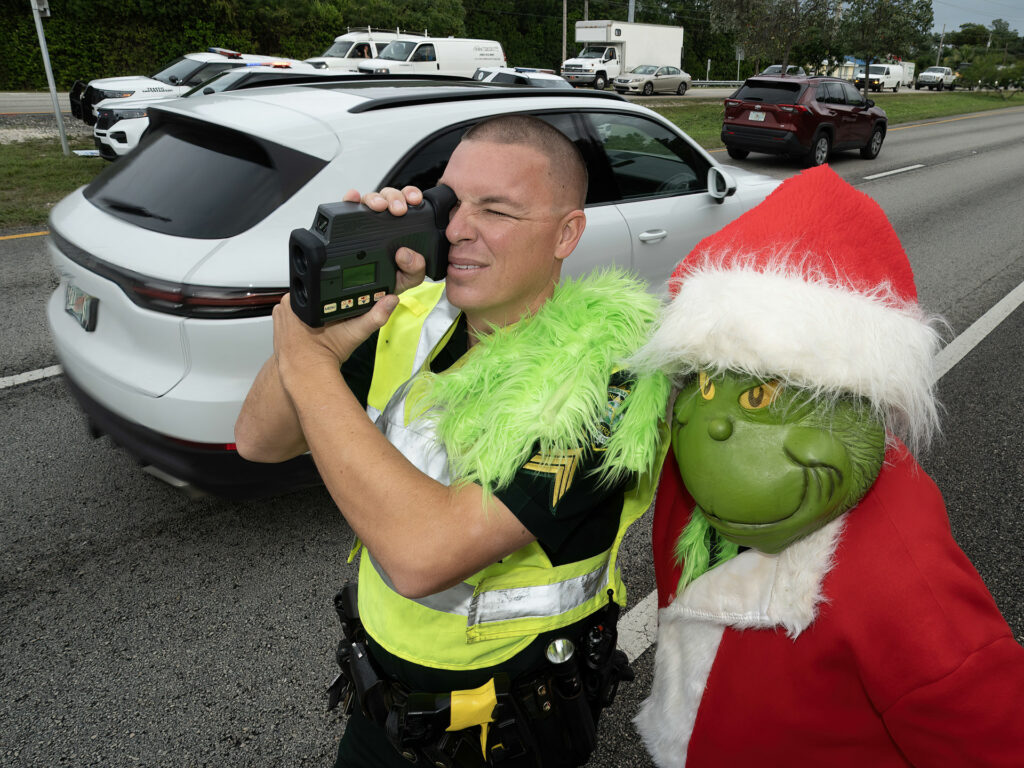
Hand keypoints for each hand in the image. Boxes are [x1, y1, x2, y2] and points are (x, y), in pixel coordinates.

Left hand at [272, 292, 398, 384]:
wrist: (306, 374)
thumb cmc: (325, 356)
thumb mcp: (354, 333)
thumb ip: (374, 316)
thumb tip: (390, 301)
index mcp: (302, 299)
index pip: (320, 288)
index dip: (332, 298)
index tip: (337, 313)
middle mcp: (286, 303)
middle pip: (312, 295)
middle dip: (322, 305)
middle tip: (329, 324)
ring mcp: (280, 314)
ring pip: (301, 305)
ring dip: (310, 313)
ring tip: (319, 328)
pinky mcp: (278, 323)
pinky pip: (291, 315)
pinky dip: (300, 322)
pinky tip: (308, 331)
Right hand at [342, 185, 426, 293]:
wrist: (361, 296)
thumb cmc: (385, 282)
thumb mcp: (406, 279)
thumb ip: (415, 270)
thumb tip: (406, 255)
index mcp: (402, 230)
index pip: (409, 205)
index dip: (412, 197)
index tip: (415, 200)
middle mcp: (384, 222)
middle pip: (390, 197)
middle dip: (395, 197)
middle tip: (398, 209)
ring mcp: (364, 222)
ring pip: (371, 199)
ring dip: (376, 198)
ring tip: (379, 207)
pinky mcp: (345, 225)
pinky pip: (347, 207)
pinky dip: (349, 199)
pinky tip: (353, 198)